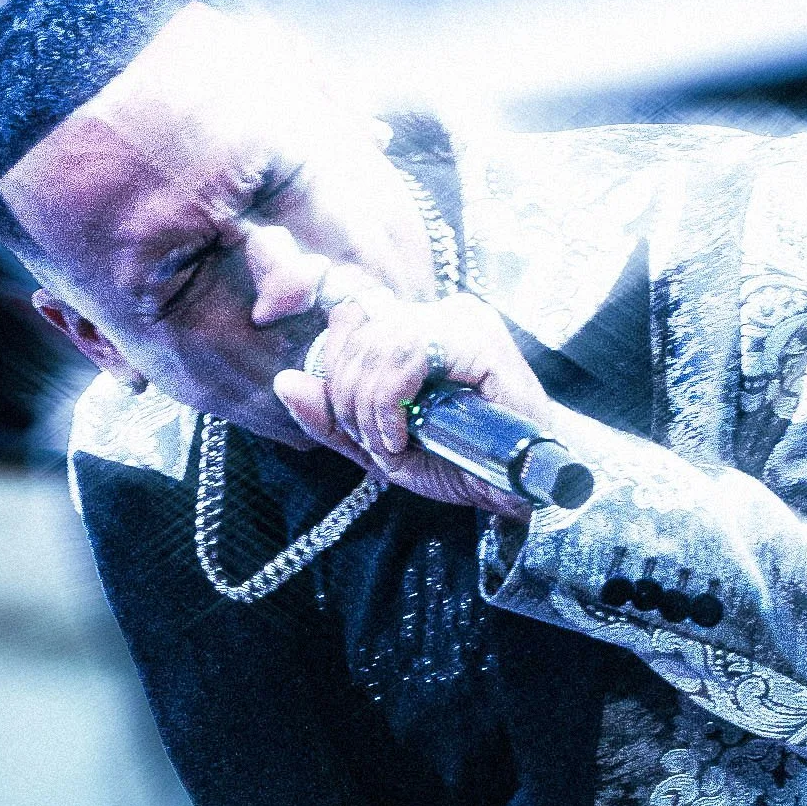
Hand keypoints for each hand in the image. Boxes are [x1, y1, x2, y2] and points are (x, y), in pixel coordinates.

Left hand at [272, 285, 550, 518]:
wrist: (521, 492)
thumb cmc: (462, 465)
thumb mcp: (381, 448)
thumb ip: (332, 419)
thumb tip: (285, 381)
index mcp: (416, 329)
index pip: (348, 313)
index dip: (332, 360)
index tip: (348, 417)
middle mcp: (438, 314)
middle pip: (354, 326)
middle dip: (345, 394)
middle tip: (371, 440)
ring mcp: (461, 321)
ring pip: (376, 340)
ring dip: (367, 404)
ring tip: (391, 443)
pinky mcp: (479, 339)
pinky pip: (406, 352)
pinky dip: (389, 400)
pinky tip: (402, 434)